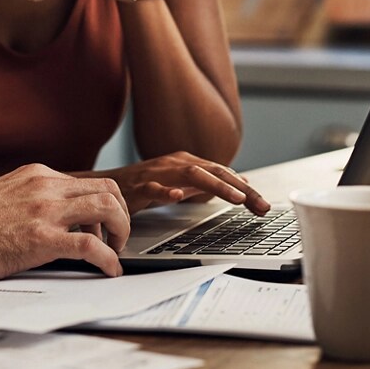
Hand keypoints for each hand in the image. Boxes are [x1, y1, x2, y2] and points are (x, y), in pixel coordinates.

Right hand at [0, 164, 130, 278]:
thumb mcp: (3, 196)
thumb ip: (30, 199)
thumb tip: (50, 217)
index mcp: (37, 175)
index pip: (89, 182)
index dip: (104, 206)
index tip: (103, 226)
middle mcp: (45, 186)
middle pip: (108, 189)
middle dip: (122, 215)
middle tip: (117, 239)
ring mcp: (44, 211)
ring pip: (107, 208)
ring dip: (121, 232)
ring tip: (115, 253)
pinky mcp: (40, 239)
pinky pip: (91, 245)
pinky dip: (109, 259)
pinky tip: (109, 271)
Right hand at [95, 153, 270, 215]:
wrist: (106, 185)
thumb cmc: (144, 186)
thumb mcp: (181, 183)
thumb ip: (207, 183)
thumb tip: (239, 183)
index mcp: (186, 163)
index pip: (222, 173)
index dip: (245, 189)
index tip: (263, 206)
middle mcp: (175, 164)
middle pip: (214, 171)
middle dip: (240, 188)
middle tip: (261, 205)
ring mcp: (157, 173)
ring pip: (191, 175)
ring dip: (216, 185)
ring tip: (236, 198)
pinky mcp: (138, 186)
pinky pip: (154, 188)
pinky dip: (167, 192)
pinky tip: (179, 197)